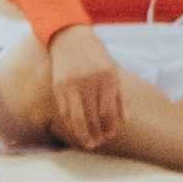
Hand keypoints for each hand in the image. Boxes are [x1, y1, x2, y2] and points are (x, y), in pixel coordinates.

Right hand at [45, 26, 125, 149]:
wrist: (70, 38)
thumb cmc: (96, 56)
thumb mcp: (113, 71)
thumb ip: (119, 96)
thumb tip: (123, 120)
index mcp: (107, 77)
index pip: (108, 111)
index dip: (110, 127)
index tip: (110, 135)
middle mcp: (90, 81)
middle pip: (92, 117)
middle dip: (96, 134)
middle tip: (98, 142)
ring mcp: (72, 84)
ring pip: (77, 118)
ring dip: (82, 134)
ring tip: (88, 142)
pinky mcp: (59, 86)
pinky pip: (65, 111)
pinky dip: (70, 124)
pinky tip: (75, 130)